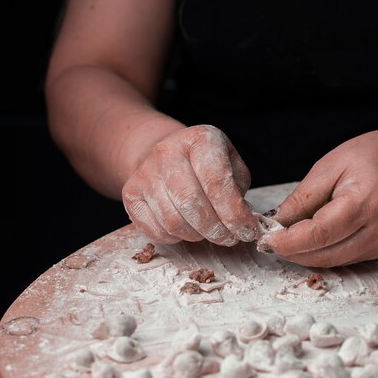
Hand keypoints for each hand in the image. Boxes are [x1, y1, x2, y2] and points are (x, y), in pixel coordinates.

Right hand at [122, 125, 258, 244]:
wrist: (166, 155)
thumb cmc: (205, 164)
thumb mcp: (230, 165)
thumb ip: (238, 191)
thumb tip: (241, 222)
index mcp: (199, 139)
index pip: (217, 182)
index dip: (234, 214)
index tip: (247, 231)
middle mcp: (167, 151)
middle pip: (192, 204)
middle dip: (216, 230)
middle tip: (229, 238)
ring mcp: (145, 173)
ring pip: (173, 221)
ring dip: (197, 235)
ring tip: (209, 232)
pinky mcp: (130, 193)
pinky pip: (155, 230)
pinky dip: (176, 238)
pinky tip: (187, 230)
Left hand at [258, 126, 377, 266]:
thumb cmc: (374, 155)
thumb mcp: (331, 165)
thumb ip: (303, 197)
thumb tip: (276, 223)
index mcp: (367, 201)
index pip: (319, 233)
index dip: (288, 241)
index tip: (265, 239)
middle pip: (325, 254)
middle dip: (291, 251)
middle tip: (269, 239)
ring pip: (333, 261)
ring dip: (304, 255)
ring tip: (284, 237)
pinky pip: (344, 258)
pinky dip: (321, 252)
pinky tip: (308, 238)